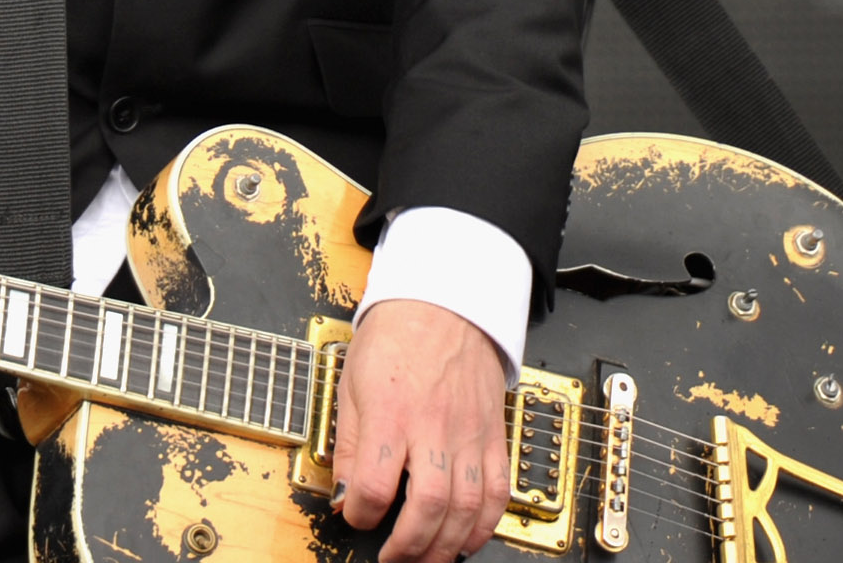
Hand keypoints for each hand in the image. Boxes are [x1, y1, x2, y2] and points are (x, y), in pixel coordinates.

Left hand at [330, 298, 510, 561]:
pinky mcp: (492, 438)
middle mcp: (433, 427)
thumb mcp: (351, 384)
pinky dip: (484, 525)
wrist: (444, 305)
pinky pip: (497, 492)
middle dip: (409, 546)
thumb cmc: (395, 338)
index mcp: (391, 412)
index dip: (361, 513)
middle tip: (393, 558)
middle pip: (428, 505)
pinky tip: (466, 539)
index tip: (355, 514)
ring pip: (467, 507)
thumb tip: (345, 495)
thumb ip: (349, 445)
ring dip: (446, 545)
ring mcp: (469, 435)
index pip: (376, 484)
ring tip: (426, 558)